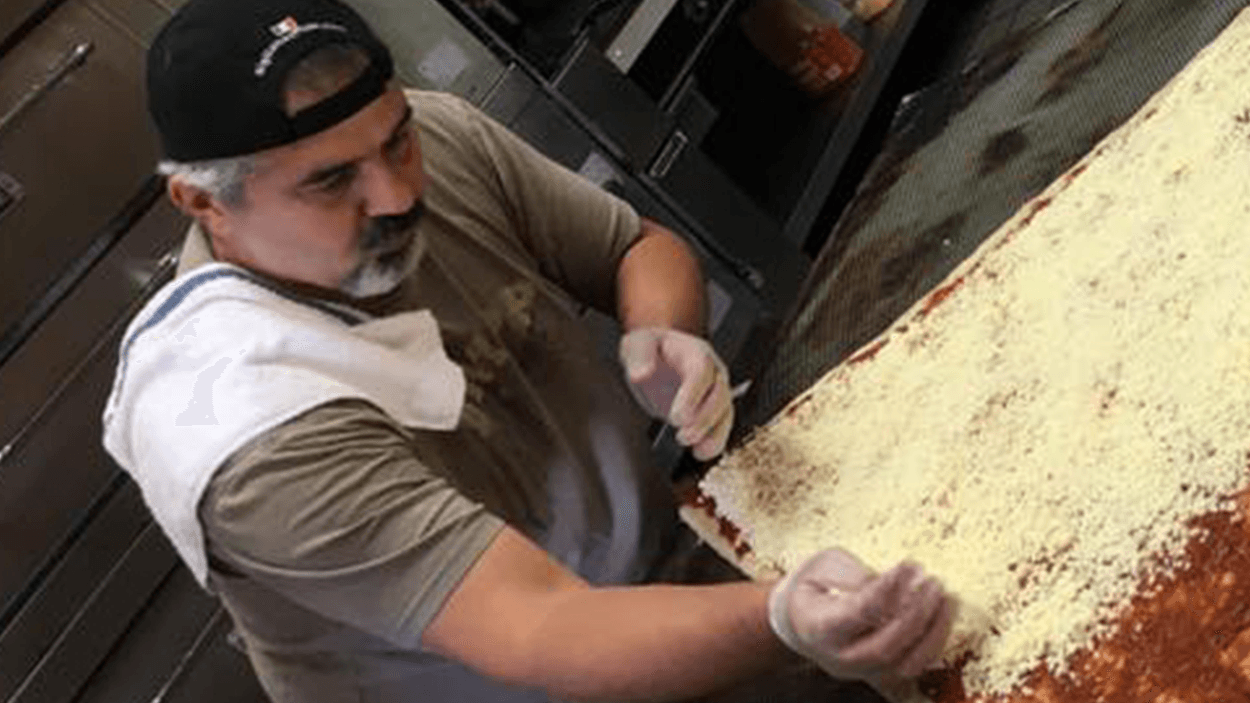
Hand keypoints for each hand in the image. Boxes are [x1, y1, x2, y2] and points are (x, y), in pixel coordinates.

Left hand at [619, 327, 732, 459]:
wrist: (658, 355)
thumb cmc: (650, 348)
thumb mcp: (637, 344)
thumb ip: (639, 356)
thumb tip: (640, 374)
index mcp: (695, 352)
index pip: (701, 372)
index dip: (692, 396)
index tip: (677, 417)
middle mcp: (712, 371)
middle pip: (719, 395)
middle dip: (704, 419)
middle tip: (682, 436)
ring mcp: (716, 390)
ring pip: (726, 412)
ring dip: (713, 434)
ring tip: (696, 450)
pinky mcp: (713, 409)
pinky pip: (722, 426)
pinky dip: (715, 441)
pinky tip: (700, 453)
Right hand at [768, 549, 953, 687]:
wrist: (800, 619)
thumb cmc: (812, 587)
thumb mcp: (822, 566)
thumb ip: (852, 573)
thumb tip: (888, 582)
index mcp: (818, 628)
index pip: (858, 613)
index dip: (887, 589)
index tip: (908, 565)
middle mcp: (840, 657)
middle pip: (885, 645)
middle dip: (915, 612)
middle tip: (931, 581)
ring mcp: (863, 670)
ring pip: (906, 662)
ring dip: (932, 629)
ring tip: (946, 595)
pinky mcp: (883, 672)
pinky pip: (916, 663)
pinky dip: (935, 637)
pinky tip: (945, 609)